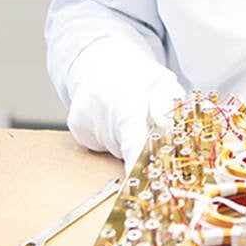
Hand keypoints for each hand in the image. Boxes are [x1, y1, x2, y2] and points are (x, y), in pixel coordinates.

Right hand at [66, 37, 184, 173]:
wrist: (101, 60)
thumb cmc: (138, 75)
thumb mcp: (163, 82)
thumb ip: (168, 105)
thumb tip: (169, 128)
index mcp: (127, 102)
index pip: (133, 143)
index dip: (138, 167)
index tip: (143, 185)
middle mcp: (102, 113)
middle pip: (128, 151)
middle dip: (143, 146)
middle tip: (147, 124)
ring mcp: (86, 121)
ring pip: (116, 150)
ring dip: (127, 141)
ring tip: (127, 115)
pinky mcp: (77, 128)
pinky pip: (101, 146)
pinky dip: (112, 139)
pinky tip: (112, 118)